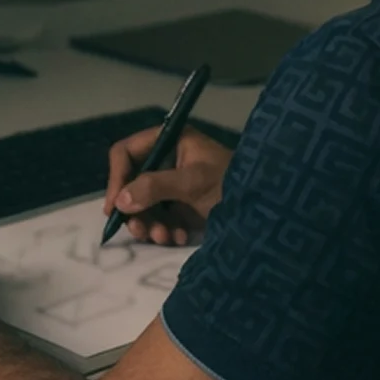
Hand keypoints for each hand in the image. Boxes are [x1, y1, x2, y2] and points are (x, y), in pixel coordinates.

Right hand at [104, 127, 232, 245]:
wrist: (264, 206)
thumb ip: (155, 187)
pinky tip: (179, 237)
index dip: (116, 178)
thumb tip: (120, 201)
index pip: (126, 153)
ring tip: (165, 238)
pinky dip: (164, 229)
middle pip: (131, 182)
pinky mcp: (180, 204)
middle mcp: (167, 158)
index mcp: (169, 140)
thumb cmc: (229, 183)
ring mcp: (173, 182)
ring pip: (142, 204)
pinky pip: (159, 216)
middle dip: (136, 210)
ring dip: (149, 224)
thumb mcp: (192, 182)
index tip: (115, 207)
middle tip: (141, 231)